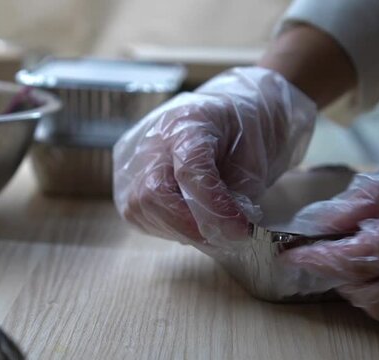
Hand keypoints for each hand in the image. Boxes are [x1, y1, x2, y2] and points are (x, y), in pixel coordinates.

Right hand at [113, 67, 315, 249]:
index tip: (239, 230)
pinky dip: (166, 226)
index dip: (213, 207)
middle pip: (152, 193)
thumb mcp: (254, 160)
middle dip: (189, 225)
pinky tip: (189, 220)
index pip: (189, 170)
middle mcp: (149, 137)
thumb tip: (222, 232)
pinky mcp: (124, 178)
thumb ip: (236, 196)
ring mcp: (131, 158)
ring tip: (209, 225)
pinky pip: (137, 214)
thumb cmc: (242, 134)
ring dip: (178, 229)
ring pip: (139, 208)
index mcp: (188, 121)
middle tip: (223, 236)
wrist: (227, 118)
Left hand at [283, 149, 378, 322]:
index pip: (350, 262)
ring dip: (361, 289)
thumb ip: (358, 203)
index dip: (316, 260)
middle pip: (372, 297)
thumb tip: (319, 223)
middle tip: (318, 256)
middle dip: (339, 279)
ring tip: (346, 260)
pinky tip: (376, 269)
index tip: (289, 255)